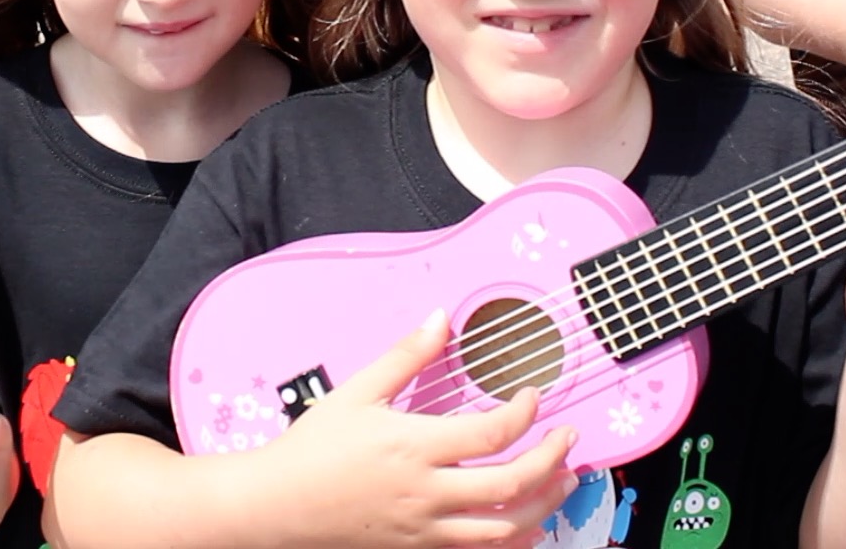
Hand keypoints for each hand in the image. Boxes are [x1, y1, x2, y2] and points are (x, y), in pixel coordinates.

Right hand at [255, 311, 578, 547]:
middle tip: (568, 439)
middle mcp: (427, 492)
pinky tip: (529, 525)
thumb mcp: (356, 392)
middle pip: (512, 484)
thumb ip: (405, 356)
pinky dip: (513, 541)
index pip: (493, 432)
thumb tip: (440, 319)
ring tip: (564, 482)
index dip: (525, 413)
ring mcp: (425, 528)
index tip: (532, 397)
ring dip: (545, 504)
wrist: (277, 507)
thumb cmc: (313, 450)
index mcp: (414, 446)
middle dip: (552, 460)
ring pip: (504, 527)